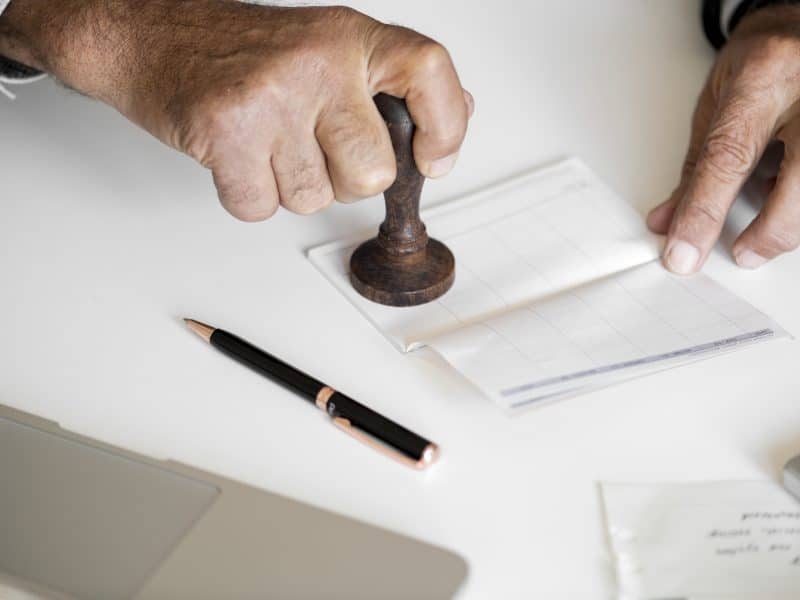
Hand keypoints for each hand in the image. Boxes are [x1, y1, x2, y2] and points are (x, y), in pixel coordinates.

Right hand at [0, 0, 472, 220]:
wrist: (151, 36)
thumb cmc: (241, 50)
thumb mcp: (328, 47)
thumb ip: (390, 85)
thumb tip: (452, 119)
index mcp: (350, 38)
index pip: (429, 72)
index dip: (446, 126)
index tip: (433, 160)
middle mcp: (318, 61)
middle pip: (372, 172)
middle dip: (345, 181)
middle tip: (311, 149)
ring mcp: (273, 95)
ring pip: (314, 199)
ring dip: (289, 187)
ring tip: (264, 142)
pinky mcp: (228, 131)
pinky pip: (262, 208)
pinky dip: (248, 196)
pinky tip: (236, 156)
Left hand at [647, 6, 799, 272]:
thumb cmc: (762, 60)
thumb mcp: (715, 103)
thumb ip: (696, 166)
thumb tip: (669, 222)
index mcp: (764, 77)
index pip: (729, 157)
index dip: (704, 213)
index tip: (684, 252)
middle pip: (799, 183)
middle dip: (772, 231)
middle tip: (745, 252)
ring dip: (791, 211)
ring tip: (771, 197)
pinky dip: (799, 197)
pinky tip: (788, 182)